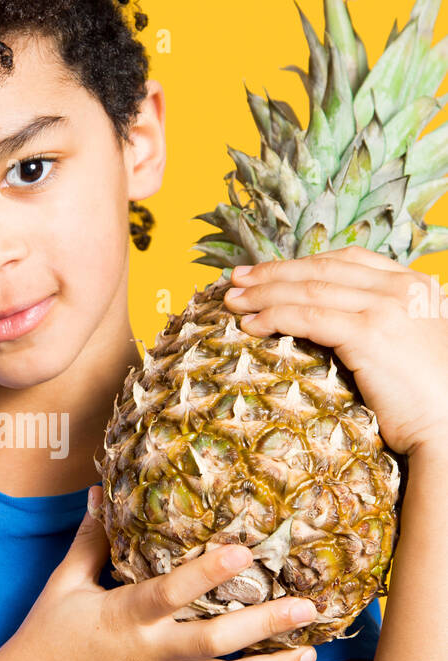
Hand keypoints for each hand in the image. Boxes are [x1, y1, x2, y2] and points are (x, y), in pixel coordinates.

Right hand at [1, 488, 318, 660]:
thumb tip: (102, 490)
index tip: (246, 552)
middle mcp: (149, 652)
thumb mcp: (63, 585)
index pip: (172, 592)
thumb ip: (90, 540)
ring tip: (311, 649)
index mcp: (124, 617)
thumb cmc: (44, 639)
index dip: (209, 572)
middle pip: (215, 641)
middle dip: (265, 624)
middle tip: (307, 604)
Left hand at [223, 243, 447, 456]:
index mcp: (412, 284)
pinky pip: (308, 317)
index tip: (265, 272)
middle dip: (272, 273)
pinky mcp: (369, 333)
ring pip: (309, 290)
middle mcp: (400, 287)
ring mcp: (386, 307)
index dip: (300, 263)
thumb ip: (381, 323)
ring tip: (232, 301)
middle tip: (236, 280)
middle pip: (321, 270)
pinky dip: (273, 317)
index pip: (345, 261)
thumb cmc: (428, 399)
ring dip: (264, 294)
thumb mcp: (409, 345)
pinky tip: (251, 324)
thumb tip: (335, 325)